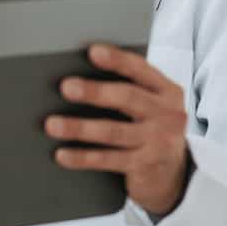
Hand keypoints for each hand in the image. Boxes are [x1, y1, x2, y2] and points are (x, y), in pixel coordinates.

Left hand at [45, 44, 192, 216]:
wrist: (174, 173)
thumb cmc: (152, 129)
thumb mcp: (152, 106)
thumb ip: (130, 89)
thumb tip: (80, 76)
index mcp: (167, 91)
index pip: (141, 70)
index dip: (117, 60)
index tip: (93, 52)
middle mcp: (167, 114)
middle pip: (127, 98)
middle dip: (95, 92)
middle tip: (66, 87)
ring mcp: (158, 142)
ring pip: (113, 132)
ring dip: (80, 128)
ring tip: (53, 124)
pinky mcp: (146, 166)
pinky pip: (108, 160)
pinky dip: (82, 157)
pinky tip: (62, 154)